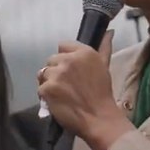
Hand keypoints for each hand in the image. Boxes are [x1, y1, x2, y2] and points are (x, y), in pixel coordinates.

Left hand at [38, 31, 131, 149]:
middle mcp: (68, 60)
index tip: (71, 70)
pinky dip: (46, 96)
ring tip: (61, 94)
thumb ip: (104, 47)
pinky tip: (57, 102)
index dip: (65, 58)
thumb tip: (108, 31)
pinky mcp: (47, 89)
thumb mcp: (105, 66)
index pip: (63, 45)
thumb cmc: (103, 93)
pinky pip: (40, 88)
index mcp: (83, 52)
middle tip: (67, 85)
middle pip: (51, 60)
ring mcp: (56, 75)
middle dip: (56, 71)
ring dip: (49, 83)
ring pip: (43, 74)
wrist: (98, 118)